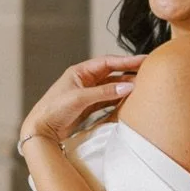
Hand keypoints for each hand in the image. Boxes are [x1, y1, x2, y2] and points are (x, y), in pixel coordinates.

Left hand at [20, 55, 146, 149]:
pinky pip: (108, 100)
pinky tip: (130, 101)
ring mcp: (87, 94)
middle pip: (112, 73)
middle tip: (148, 72)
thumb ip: (105, 92)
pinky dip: (119, 100)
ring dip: (126, 87)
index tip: (144, 60)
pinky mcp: (88, 107)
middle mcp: (85, 80)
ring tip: (143, 87)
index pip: (108, 62)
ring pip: (112, 87)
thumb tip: (128, 86)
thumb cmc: (53, 110)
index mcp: (80, 71)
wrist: (41, 130)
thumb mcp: (80, 98)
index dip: (127, 60)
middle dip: (130, 72)